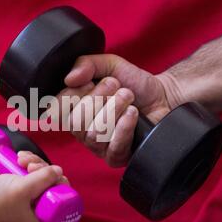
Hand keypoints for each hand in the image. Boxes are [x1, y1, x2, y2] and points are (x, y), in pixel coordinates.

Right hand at [0, 151, 68, 221]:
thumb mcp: (24, 190)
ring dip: (35, 161)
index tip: (49, 175)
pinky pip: (32, 166)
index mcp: (43, 213)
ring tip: (21, 160)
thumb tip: (59, 170)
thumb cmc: (0, 200)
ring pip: (43, 170)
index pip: (62, 196)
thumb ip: (43, 179)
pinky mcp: (22, 180)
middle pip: (54, 179)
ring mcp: (30, 191)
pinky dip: (29, 159)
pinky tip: (20, 156)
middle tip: (30, 167)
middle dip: (44, 168)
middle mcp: (39, 203)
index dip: (58, 182)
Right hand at [54, 54, 181, 166]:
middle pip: (76, 121)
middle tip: (117, 86)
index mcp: (73, 109)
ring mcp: (97, 146)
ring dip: (115, 109)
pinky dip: (124, 126)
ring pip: (95, 133)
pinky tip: (132, 114)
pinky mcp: (115, 157)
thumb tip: (69, 78)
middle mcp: (81, 130)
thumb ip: (86, 64)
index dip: (76, 93)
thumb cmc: (134, 83)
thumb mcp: (109, 65)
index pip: (59, 108)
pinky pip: (113, 146)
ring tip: (128, 97)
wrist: (162, 96)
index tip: (91, 81)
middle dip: (99, 98)